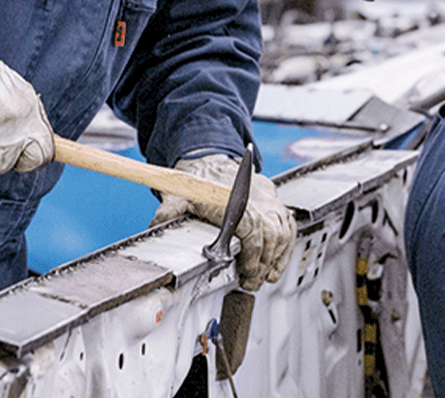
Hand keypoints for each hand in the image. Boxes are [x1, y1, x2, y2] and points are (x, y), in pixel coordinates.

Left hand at [150, 153, 295, 290]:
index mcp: (231, 199)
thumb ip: (166, 214)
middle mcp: (253, 197)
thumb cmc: (194, 183)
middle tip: (251, 281)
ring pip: (281, 231)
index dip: (253, 253)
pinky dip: (286, 246)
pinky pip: (288, 225)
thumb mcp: (175, 198)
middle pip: (270, 234)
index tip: (247, 271)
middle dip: (262, 263)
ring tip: (262, 276)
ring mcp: (266, 199)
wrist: (209, 163)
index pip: (251, 227)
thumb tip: (155, 228)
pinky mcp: (273, 201)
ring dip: (275, 258)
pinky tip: (276, 263)